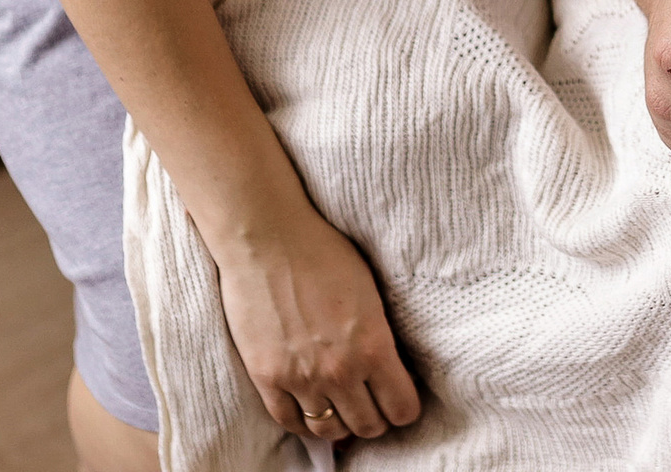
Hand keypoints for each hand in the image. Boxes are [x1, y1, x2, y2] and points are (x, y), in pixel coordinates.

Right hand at [215, 201, 421, 442]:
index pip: (402, 409)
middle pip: (368, 425)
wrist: (268, 238)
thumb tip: (389, 369)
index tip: (401, 401)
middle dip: (376, 420)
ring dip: (341, 426)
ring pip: (329, 431)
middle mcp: (340, 371)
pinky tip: (311, 411)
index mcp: (374, 347)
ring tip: (343, 410)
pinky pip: (289, 421)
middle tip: (373, 407)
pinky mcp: (266, 377)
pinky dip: (303, 423)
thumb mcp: (372, 293)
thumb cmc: (324, 253)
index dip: (405, 409)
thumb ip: (380, 337)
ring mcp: (300, 378)